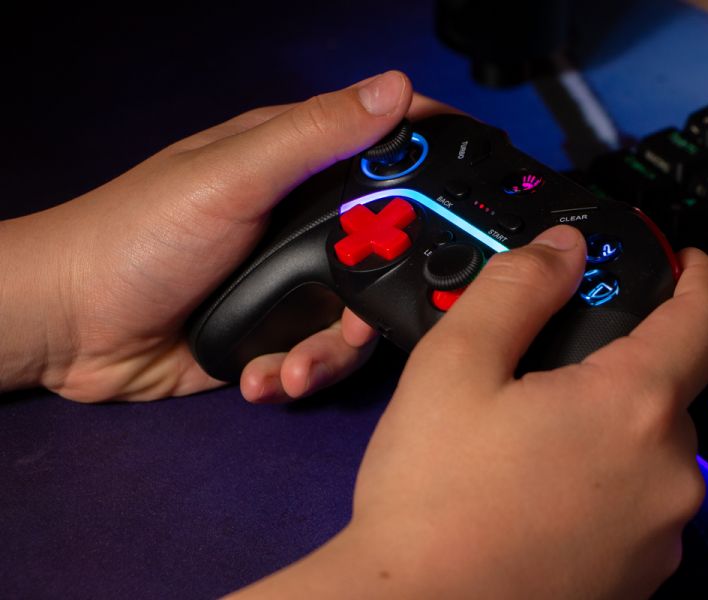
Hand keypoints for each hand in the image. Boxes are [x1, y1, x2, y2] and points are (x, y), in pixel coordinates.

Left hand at [0, 71, 446, 402]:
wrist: (73, 327)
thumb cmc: (138, 235)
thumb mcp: (230, 176)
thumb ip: (314, 137)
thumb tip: (398, 88)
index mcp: (298, 164)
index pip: (388, 143)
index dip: (440, 153)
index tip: (485, 180)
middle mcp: (305, 221)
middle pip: (394, 243)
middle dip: (392, 284)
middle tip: (375, 310)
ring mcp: (294, 280)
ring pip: (363, 313)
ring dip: (333, 349)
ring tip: (290, 367)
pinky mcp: (278, 332)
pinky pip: (320, 355)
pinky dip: (296, 373)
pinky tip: (261, 376)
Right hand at [233, 228, 707, 598]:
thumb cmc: (432, 495)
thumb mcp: (455, 365)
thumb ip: (517, 290)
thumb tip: (564, 249)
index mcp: (634, 407)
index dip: (701, 275)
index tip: (687, 261)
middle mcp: (670, 475)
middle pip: (667, 391)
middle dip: (620, 368)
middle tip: (546, 374)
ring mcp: (661, 537)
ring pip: (649, 453)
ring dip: (608, 432)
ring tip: (528, 445)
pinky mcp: (641, 581)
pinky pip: (637, 509)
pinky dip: (604, 487)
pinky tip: (539, 500)